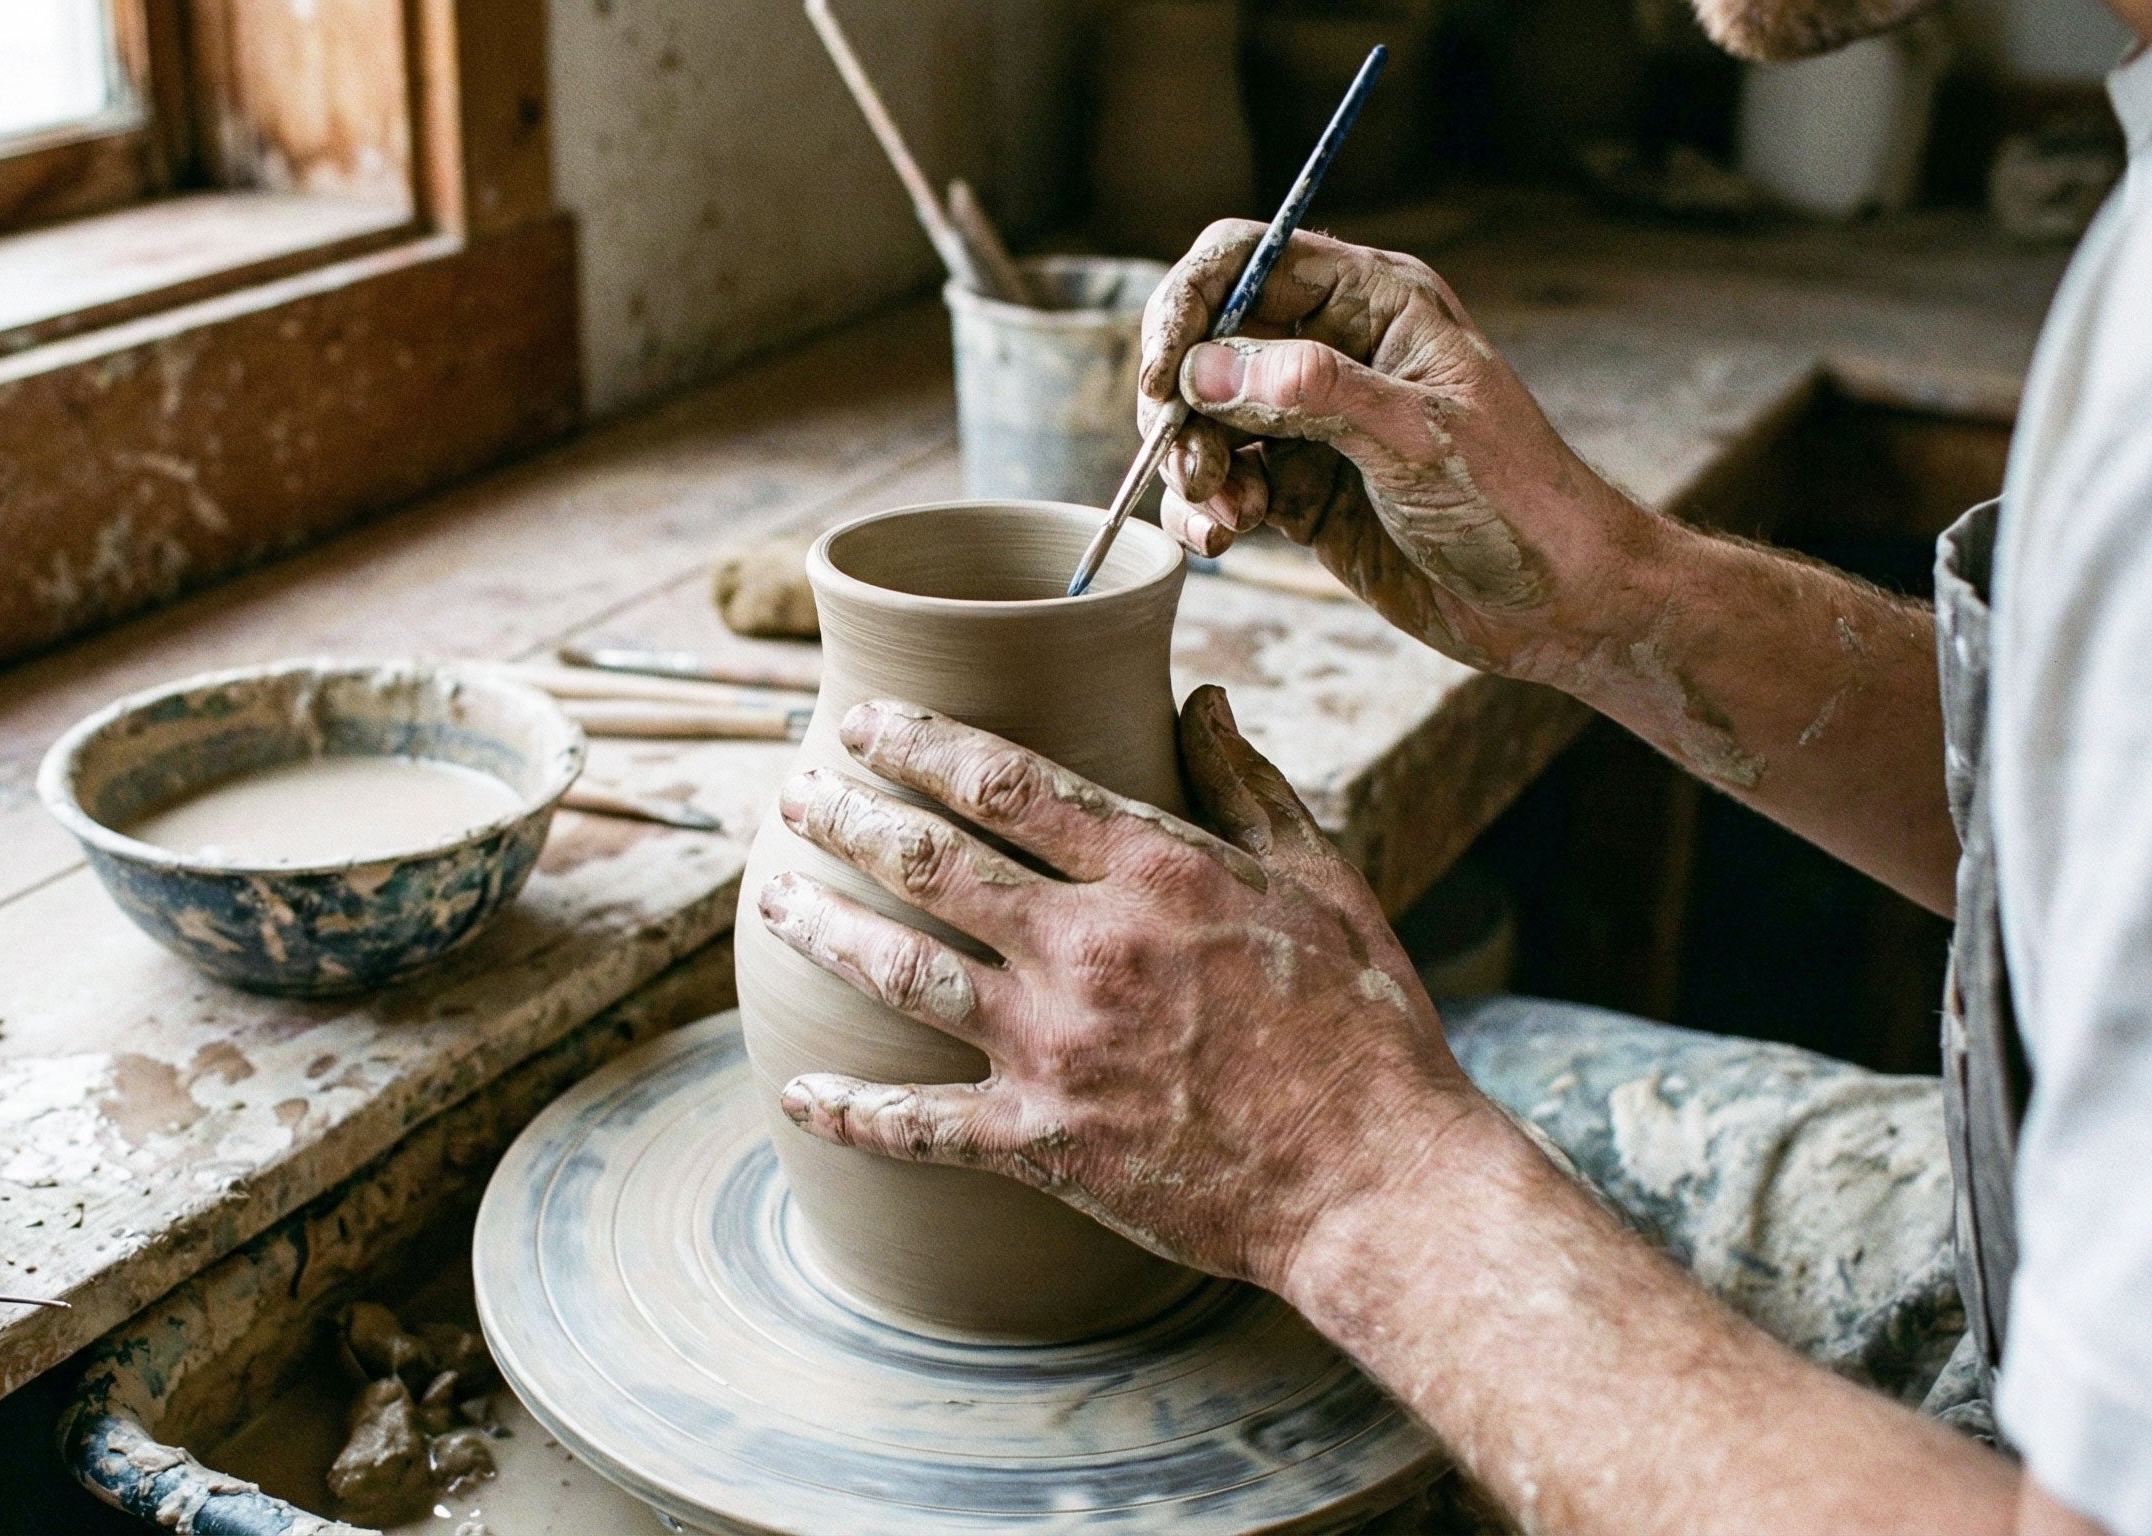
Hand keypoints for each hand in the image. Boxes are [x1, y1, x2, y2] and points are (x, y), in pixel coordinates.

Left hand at [752, 686, 1497, 1292]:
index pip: (1001, 781)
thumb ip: (1247, 786)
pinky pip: (920, 1126)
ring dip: (824, 926)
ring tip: (774, 894)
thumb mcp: (1323, 882)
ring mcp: (1057, 1049)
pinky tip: (797, 1092)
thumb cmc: (1361, 1026)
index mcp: (1153, 873)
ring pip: (901, 970)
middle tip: (794, 792)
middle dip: (846, 817)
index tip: (863, 717)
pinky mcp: (1045, 1144)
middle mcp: (1088, 949)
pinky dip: (849, 1111)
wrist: (1376, 1183)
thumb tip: (1202, 697)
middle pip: (928, 862)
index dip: (916, 741)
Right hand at [1138, 220, 1664, 682]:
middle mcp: (1336, 349)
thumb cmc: (1517, 503)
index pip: (1246, 259)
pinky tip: (1224, 538)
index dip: (1188, 306)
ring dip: (1191, 465)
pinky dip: (1205, 509)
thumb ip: (1314, 393)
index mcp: (1374, 301)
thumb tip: (1205, 367)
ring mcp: (1314, 421)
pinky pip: (1221, 482)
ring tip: (1226, 513)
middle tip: (1189, 464)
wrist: (1556, 603)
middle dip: (1182, 404)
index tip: (1164, 379)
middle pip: (1209, 341)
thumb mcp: (1420, 438)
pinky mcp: (1302, 488)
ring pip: (1206, 419)